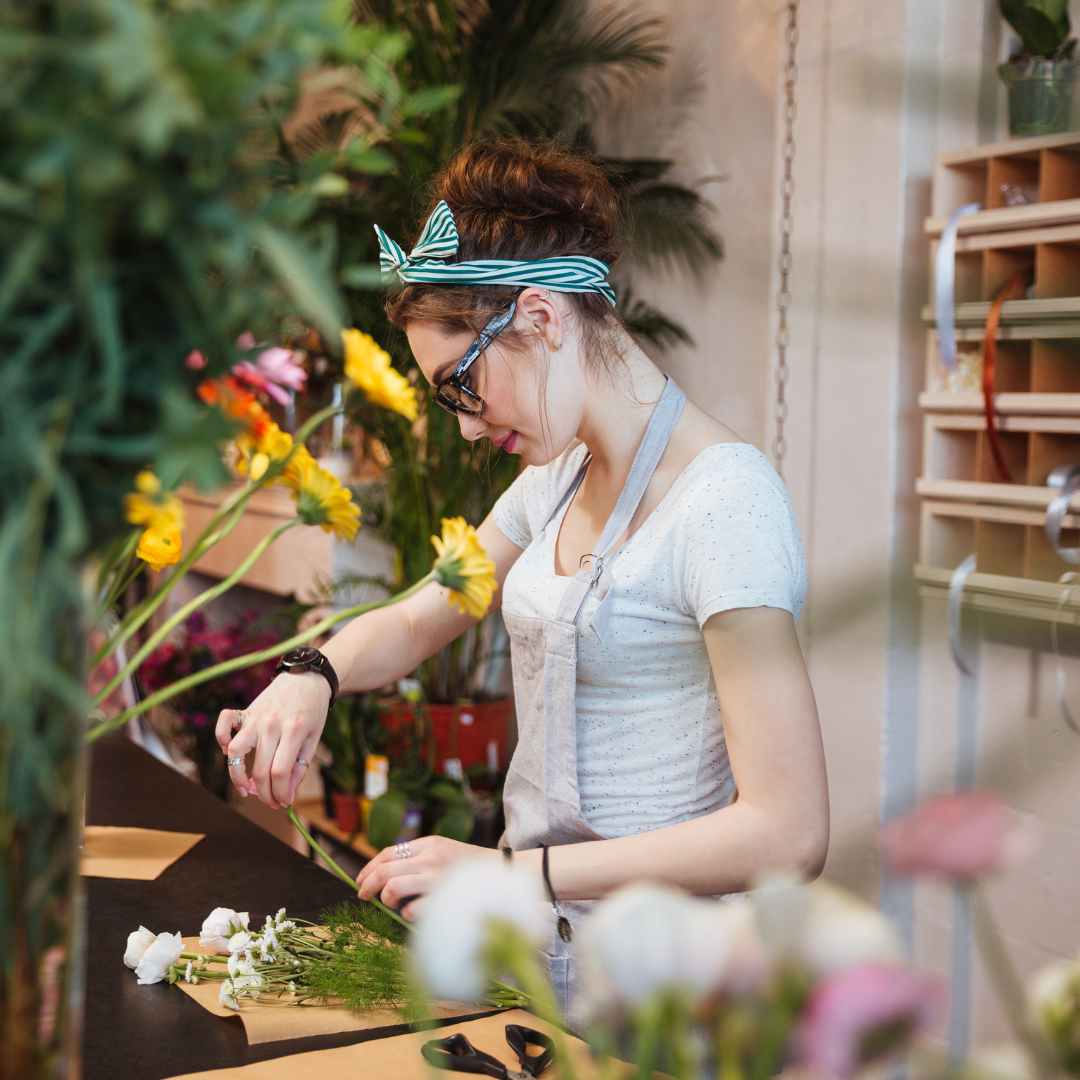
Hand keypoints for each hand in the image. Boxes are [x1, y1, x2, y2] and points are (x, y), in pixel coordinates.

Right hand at [215, 671, 330, 808]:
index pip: (280, 772)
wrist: (307, 677)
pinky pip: (224, 723)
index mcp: (294, 731)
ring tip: (247, 788)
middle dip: (264, 794)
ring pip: (236, 751)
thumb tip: (287, 795)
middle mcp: (271, 724)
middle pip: (260, 768)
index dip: (280, 793)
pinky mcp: (245, 710)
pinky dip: (221, 739)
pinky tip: (229, 753)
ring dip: (237, 775)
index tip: (284, 802)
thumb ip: (300, 766)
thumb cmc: (312, 710)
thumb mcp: (314, 738)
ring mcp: (255, 717)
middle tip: (270, 802)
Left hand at [355, 836, 495, 920]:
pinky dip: (408, 915)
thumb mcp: (444, 851)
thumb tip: (382, 875)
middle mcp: (431, 858)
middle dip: (367, 885)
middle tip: (363, 896)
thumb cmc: (471, 869)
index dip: (368, 868)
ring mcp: (437, 879)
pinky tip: (416, 914)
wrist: (505, 876)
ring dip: (387, 899)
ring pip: (392, 889)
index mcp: (429, 844)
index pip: (388, 853)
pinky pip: (411, 911)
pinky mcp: (443, 900)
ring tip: (394, 905)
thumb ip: (418, 858)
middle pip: (385, 871)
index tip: (360, 881)